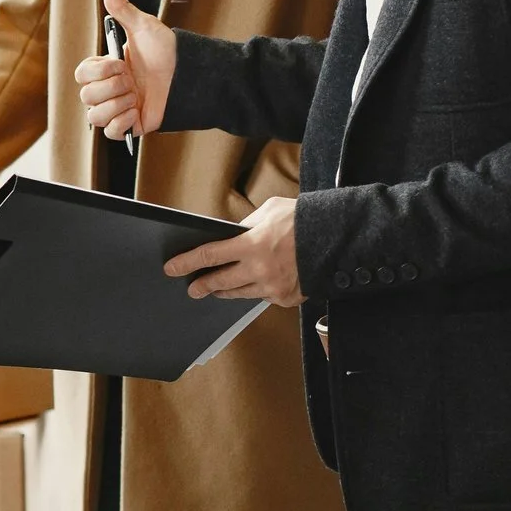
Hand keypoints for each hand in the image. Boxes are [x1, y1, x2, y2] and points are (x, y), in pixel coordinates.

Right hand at [75, 0, 174, 141]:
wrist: (189, 76)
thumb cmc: (166, 51)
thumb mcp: (143, 27)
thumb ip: (122, 8)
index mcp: (105, 70)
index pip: (81, 76)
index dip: (100, 71)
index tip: (122, 63)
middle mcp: (108, 91)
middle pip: (86, 97)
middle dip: (112, 87)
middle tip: (133, 81)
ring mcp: (117, 109)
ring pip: (95, 117)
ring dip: (118, 105)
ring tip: (137, 96)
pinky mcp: (130, 127)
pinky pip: (111, 133)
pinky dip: (122, 123)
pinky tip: (137, 111)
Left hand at [165, 195, 304, 305]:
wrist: (338, 240)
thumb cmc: (303, 221)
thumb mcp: (269, 212)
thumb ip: (246, 226)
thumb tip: (230, 236)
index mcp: (252, 244)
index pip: (209, 255)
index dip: (187, 262)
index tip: (172, 268)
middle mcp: (259, 269)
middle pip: (219, 282)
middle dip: (202, 285)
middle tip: (192, 287)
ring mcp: (273, 287)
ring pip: (239, 294)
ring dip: (225, 291)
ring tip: (215, 288)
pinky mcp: (285, 298)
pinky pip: (262, 296)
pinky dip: (256, 290)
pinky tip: (254, 283)